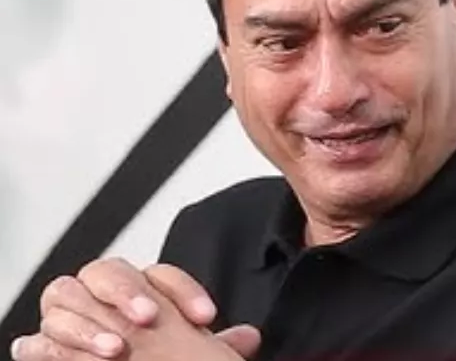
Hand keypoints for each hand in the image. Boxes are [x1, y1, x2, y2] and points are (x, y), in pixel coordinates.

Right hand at [11, 258, 260, 360]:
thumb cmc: (151, 356)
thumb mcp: (180, 349)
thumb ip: (211, 341)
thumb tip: (250, 336)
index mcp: (139, 288)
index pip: (162, 274)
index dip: (184, 290)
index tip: (206, 316)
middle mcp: (101, 292)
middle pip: (106, 270)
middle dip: (126, 291)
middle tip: (148, 318)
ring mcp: (69, 312)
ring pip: (65, 293)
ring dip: (89, 321)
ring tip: (115, 348)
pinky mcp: (43, 342)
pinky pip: (38, 335)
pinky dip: (53, 345)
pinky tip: (75, 354)